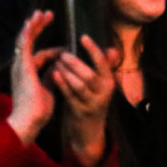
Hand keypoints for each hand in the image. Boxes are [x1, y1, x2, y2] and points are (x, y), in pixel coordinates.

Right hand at [7, 11, 61, 144]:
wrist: (30, 119)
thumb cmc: (40, 109)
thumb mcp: (50, 87)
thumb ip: (54, 75)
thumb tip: (61, 66)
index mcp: (29, 73)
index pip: (41, 56)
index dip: (54, 51)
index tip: (68, 49)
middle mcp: (22, 67)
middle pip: (29, 42)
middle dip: (38, 28)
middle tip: (46, 15)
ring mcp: (20, 66)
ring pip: (24, 39)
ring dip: (33, 25)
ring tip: (41, 13)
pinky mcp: (22, 66)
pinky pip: (23, 45)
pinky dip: (28, 32)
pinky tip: (33, 22)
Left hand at [50, 36, 119, 166]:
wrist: (90, 129)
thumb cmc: (92, 100)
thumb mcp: (101, 84)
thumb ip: (104, 67)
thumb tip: (112, 49)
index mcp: (109, 81)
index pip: (103, 62)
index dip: (93, 49)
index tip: (82, 37)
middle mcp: (104, 92)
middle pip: (90, 74)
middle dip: (75, 63)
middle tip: (63, 54)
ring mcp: (92, 102)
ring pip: (79, 85)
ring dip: (67, 72)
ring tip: (56, 62)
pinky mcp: (80, 111)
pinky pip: (70, 95)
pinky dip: (62, 84)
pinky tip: (54, 74)